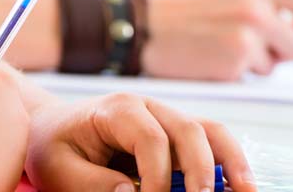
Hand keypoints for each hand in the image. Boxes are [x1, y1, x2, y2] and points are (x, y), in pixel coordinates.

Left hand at [25, 94, 255, 191]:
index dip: (158, 177)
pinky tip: (240, 186)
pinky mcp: (176, 134)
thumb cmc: (53, 148)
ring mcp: (166, 117)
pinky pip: (210, 142)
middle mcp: (148, 107)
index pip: (151, 140)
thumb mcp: (59, 169)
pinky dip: (227, 162)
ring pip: (210, 131)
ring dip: (231, 163)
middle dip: (201, 172)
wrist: (52, 128)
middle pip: (189, 130)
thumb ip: (92, 183)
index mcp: (117, 109)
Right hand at [142, 0, 292, 79]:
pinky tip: (208, 61)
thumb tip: (287, 31)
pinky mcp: (234, 58)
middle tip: (256, 52)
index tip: (287, 31)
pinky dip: (230, 74)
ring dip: (251, 65)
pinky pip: (248, 77)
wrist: (142, 26)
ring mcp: (248, 34)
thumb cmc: (179, 15)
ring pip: (272, 66)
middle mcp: (257, 8)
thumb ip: (257, 8)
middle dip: (283, 54)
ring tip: (218, 51)